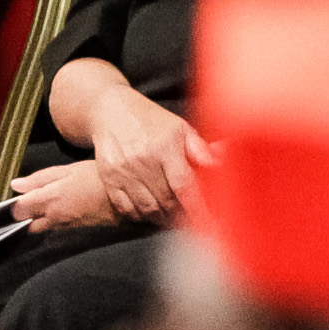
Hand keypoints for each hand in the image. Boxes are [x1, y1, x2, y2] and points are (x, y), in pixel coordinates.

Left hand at [10, 159, 119, 231]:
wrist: (128, 198)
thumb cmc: (99, 178)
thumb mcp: (69, 170)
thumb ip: (40, 178)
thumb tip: (16, 185)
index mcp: (50, 199)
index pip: (19, 210)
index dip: (12, 205)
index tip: (14, 196)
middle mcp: (54, 216)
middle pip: (27, 224)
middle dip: (22, 217)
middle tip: (24, 202)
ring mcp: (65, 225)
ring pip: (40, 228)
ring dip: (35, 219)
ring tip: (39, 204)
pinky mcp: (75, 228)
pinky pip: (54, 227)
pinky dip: (49, 220)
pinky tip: (56, 208)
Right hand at [84, 84, 214, 223]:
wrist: (111, 109)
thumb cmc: (151, 120)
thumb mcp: (179, 128)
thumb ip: (200, 149)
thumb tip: (220, 165)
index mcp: (165, 147)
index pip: (184, 185)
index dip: (197, 206)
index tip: (206, 220)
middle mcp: (143, 159)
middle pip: (166, 201)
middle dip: (180, 214)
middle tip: (189, 218)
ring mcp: (123, 169)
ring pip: (146, 208)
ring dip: (161, 218)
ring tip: (170, 217)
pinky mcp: (108, 176)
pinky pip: (125, 207)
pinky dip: (139, 215)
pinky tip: (148, 212)